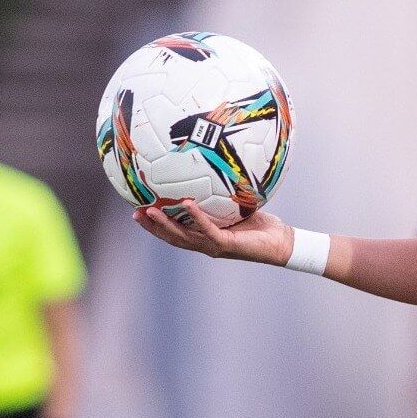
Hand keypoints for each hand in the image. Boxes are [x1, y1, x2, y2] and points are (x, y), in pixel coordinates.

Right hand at [133, 199, 293, 264]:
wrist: (281, 242)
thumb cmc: (261, 225)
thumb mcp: (238, 207)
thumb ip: (224, 196)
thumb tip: (216, 171)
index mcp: (205, 237)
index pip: (175, 233)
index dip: (156, 226)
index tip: (139, 213)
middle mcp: (206, 244)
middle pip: (172, 238)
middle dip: (153, 228)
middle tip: (135, 215)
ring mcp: (214, 246)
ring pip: (183, 237)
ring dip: (165, 225)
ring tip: (150, 212)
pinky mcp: (226, 244)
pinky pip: (207, 229)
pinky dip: (196, 217)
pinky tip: (186, 204)